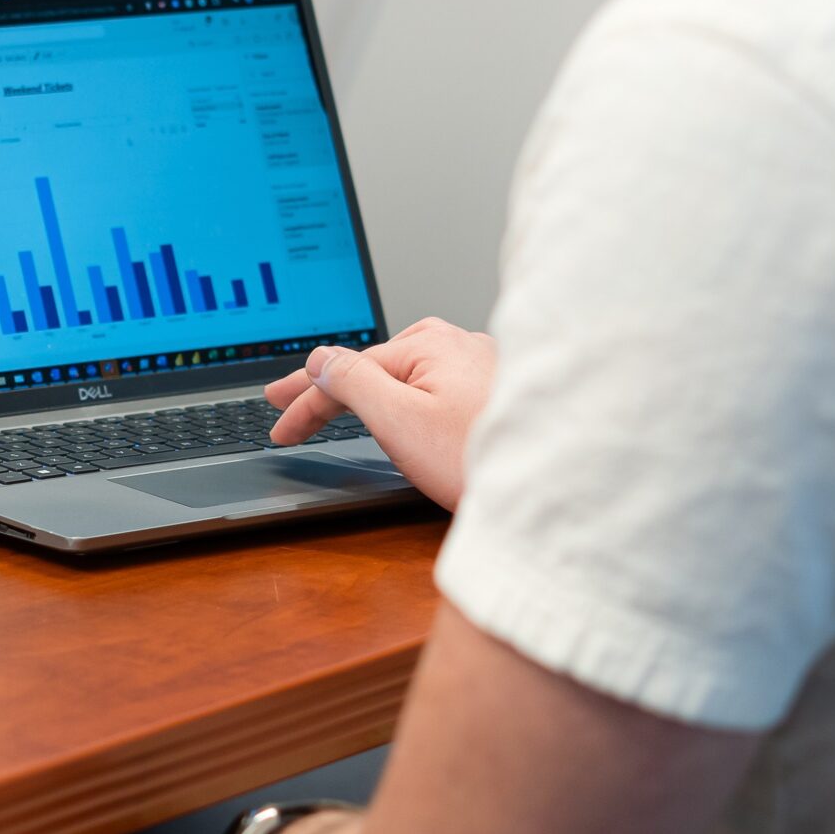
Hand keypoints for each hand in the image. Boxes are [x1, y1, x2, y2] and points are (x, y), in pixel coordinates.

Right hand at [264, 318, 496, 511]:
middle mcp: (459, 345)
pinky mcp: (498, 395)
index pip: (346, 372)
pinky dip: (404, 400)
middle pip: (374, 369)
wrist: (557, 488)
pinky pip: (434, 390)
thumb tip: (320, 358)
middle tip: (287, 405)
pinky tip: (399, 412)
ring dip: (368, 393)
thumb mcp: (400, 420)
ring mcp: (483, 368)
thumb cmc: (485, 460)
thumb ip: (352, 383)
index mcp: (429, 344)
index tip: (277, 424)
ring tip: (334, 406)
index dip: (303, 400)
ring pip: (405, 378)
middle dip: (329, 389)